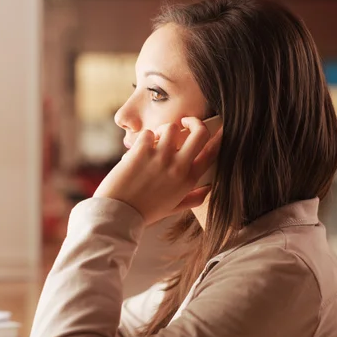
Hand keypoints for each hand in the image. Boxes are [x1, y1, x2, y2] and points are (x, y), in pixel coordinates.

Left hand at [93, 117, 221, 224]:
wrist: (118, 214)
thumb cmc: (144, 211)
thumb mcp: (174, 207)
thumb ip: (193, 198)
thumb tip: (209, 190)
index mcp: (188, 180)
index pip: (212, 152)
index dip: (218, 137)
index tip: (218, 128)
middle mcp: (179, 166)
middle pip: (200, 132)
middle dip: (194, 121)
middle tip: (185, 122)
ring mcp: (161, 157)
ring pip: (172, 127)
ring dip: (163, 131)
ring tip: (154, 141)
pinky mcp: (142, 151)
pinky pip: (148, 132)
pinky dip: (143, 139)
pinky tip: (137, 151)